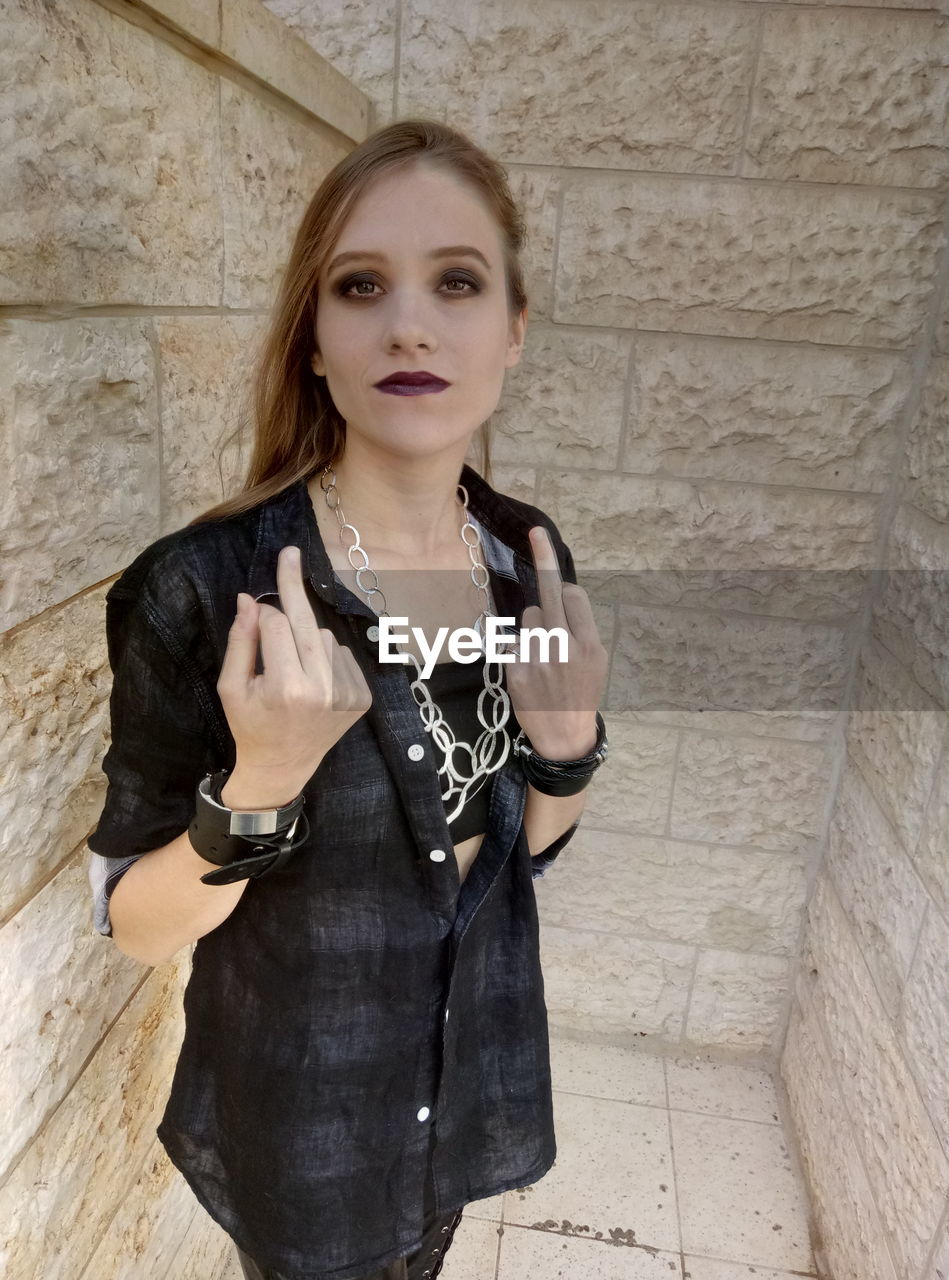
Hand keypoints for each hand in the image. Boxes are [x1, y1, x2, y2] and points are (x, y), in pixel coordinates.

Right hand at [216, 545, 371, 798]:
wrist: (283, 767)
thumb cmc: (250, 726)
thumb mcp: (231, 687)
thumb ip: (240, 641)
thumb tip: (249, 599)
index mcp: (287, 688)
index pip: (276, 625)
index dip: (262, 614)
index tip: (254, 605)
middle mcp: (323, 689)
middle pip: (308, 622)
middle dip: (295, 587)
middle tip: (291, 552)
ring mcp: (347, 694)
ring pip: (326, 637)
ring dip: (306, 639)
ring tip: (291, 668)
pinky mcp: (362, 698)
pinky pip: (342, 655)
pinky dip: (326, 657)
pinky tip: (312, 678)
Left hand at [502, 526, 607, 759]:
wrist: (563, 736)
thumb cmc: (581, 692)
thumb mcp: (597, 661)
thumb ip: (582, 627)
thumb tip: (563, 592)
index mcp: (590, 645)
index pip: (573, 595)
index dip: (566, 588)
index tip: (550, 553)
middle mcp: (564, 648)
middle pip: (549, 594)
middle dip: (543, 559)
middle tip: (536, 533)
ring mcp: (538, 660)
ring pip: (528, 617)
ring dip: (533, 627)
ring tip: (543, 655)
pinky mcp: (515, 671)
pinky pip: (512, 640)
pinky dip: (519, 647)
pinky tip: (530, 668)